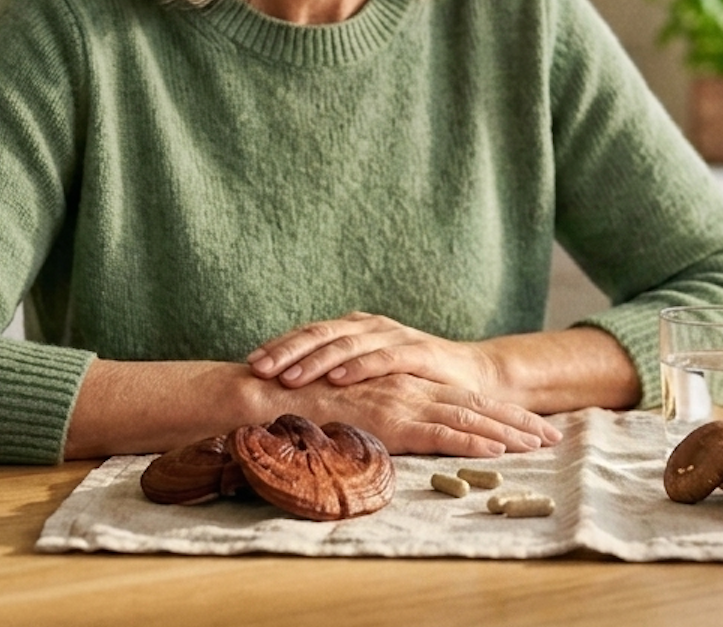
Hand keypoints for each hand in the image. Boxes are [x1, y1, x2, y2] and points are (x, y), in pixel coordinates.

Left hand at [248, 312, 499, 394]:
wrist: (473, 377)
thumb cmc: (413, 382)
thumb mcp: (370, 378)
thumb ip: (337, 379)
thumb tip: (286, 395)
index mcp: (353, 330)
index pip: (308, 334)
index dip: (278, 347)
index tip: (249, 364)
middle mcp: (369, 328)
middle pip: (319, 335)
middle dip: (286, 352)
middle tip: (257, 369)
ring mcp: (393, 336)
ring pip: (345, 344)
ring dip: (314, 360)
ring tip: (287, 377)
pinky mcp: (417, 352)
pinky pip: (383, 357)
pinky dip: (358, 367)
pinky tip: (337, 378)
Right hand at [289, 373, 558, 457]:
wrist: (273, 392)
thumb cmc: (308, 403)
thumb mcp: (355, 405)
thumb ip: (381, 412)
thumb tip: (400, 430)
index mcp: (405, 384)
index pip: (463, 399)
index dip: (501, 413)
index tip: (533, 426)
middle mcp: (411, 388)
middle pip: (476, 405)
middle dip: (517, 421)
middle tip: (554, 436)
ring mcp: (402, 402)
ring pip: (467, 417)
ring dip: (507, 432)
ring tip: (540, 445)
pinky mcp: (390, 419)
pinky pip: (438, 432)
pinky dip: (470, 441)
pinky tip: (496, 450)